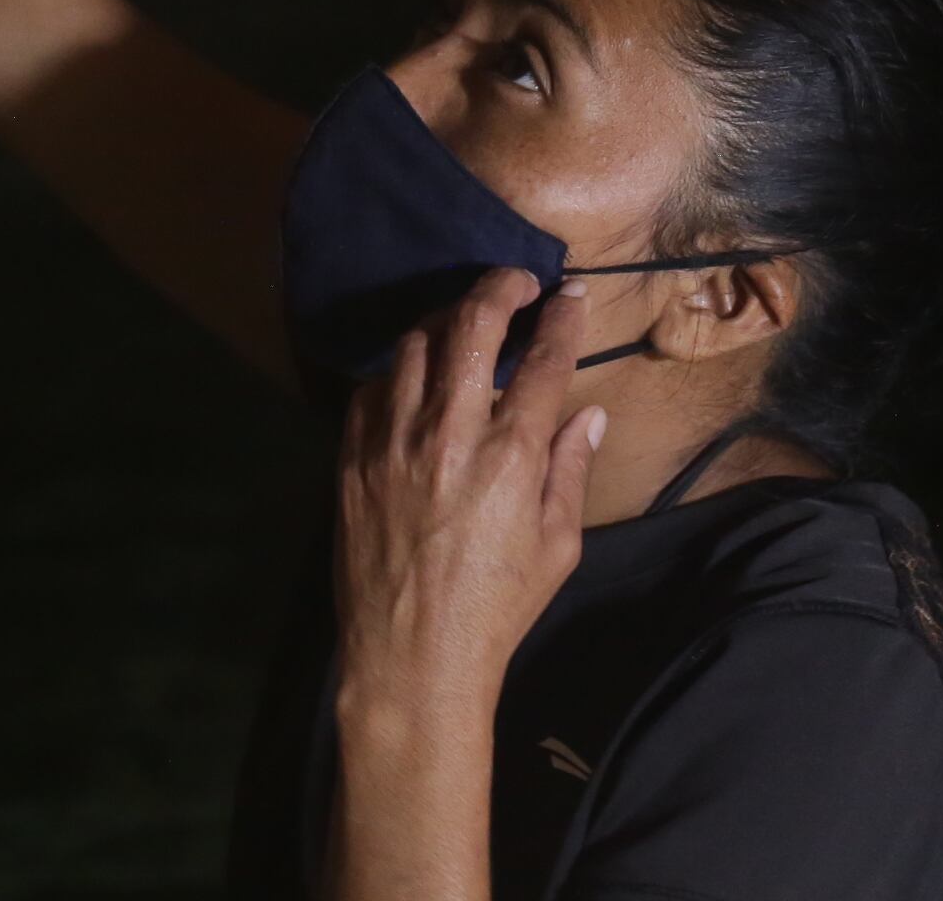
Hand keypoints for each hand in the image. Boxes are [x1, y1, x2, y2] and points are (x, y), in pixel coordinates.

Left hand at [335, 271, 608, 729]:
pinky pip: (372, 388)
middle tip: (517, 282)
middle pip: (471, 324)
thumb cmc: (497, 609)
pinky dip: (399, 371)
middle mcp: (449, 434)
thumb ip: (571, 469)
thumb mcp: (557, 546)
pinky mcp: (352, 459)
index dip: (562, 317)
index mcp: (510, 456)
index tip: (570, 296)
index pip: (543, 359)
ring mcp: (392, 443)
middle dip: (500, 287)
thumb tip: (589, 414)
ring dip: (446, 320)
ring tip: (466, 322)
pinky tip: (415, 379)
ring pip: (415, 344)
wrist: (411, 659)